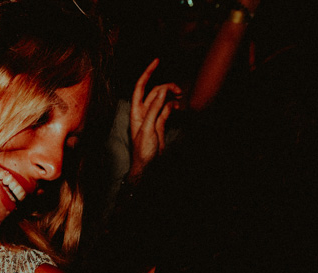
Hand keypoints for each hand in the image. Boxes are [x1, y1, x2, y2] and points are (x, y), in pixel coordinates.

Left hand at [128, 58, 180, 182]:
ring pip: (162, 99)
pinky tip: (178, 106)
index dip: (147, 73)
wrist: (148, 165)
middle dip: (166, 87)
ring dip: (171, 95)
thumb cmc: (143, 150)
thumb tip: (162, 92)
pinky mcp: (159, 123)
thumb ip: (154, 109)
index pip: (140, 87)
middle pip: (155, 92)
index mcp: (136, 111)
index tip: (156, 61)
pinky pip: (166, 109)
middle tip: (179, 90)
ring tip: (181, 95)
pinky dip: (173, 105)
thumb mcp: (148, 128)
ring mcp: (152, 117)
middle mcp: (143, 112)